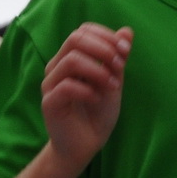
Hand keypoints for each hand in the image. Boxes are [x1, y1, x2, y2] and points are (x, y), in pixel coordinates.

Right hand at [41, 23, 131, 170]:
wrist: (85, 146)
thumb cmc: (97, 113)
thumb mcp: (113, 82)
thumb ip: (117, 58)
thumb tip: (127, 31)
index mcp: (70, 58)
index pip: (83, 31)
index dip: (106, 36)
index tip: (126, 51)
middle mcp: (57, 67)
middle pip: (75, 38)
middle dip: (103, 48)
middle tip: (120, 66)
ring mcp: (50, 84)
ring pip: (71, 60)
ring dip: (98, 70)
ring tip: (113, 86)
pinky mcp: (49, 103)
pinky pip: (67, 86)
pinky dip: (88, 90)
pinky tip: (97, 100)